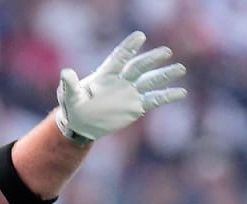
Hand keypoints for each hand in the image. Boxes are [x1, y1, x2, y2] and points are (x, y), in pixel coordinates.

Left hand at [55, 30, 186, 144]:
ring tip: (180, 68)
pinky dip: (166, 96)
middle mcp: (121, 80)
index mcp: (106, 75)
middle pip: (138, 67)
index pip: (119, 58)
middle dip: (151, 60)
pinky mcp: (136, 106)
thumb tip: (65, 72)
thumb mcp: (69, 97)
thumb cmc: (74, 107)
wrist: (81, 123)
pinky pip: (153, 100)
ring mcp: (130, 92)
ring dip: (165, 75)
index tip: (140, 36)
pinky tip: (181, 93)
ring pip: (150, 81)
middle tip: (166, 52)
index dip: (129, 48)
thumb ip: (70, 85)